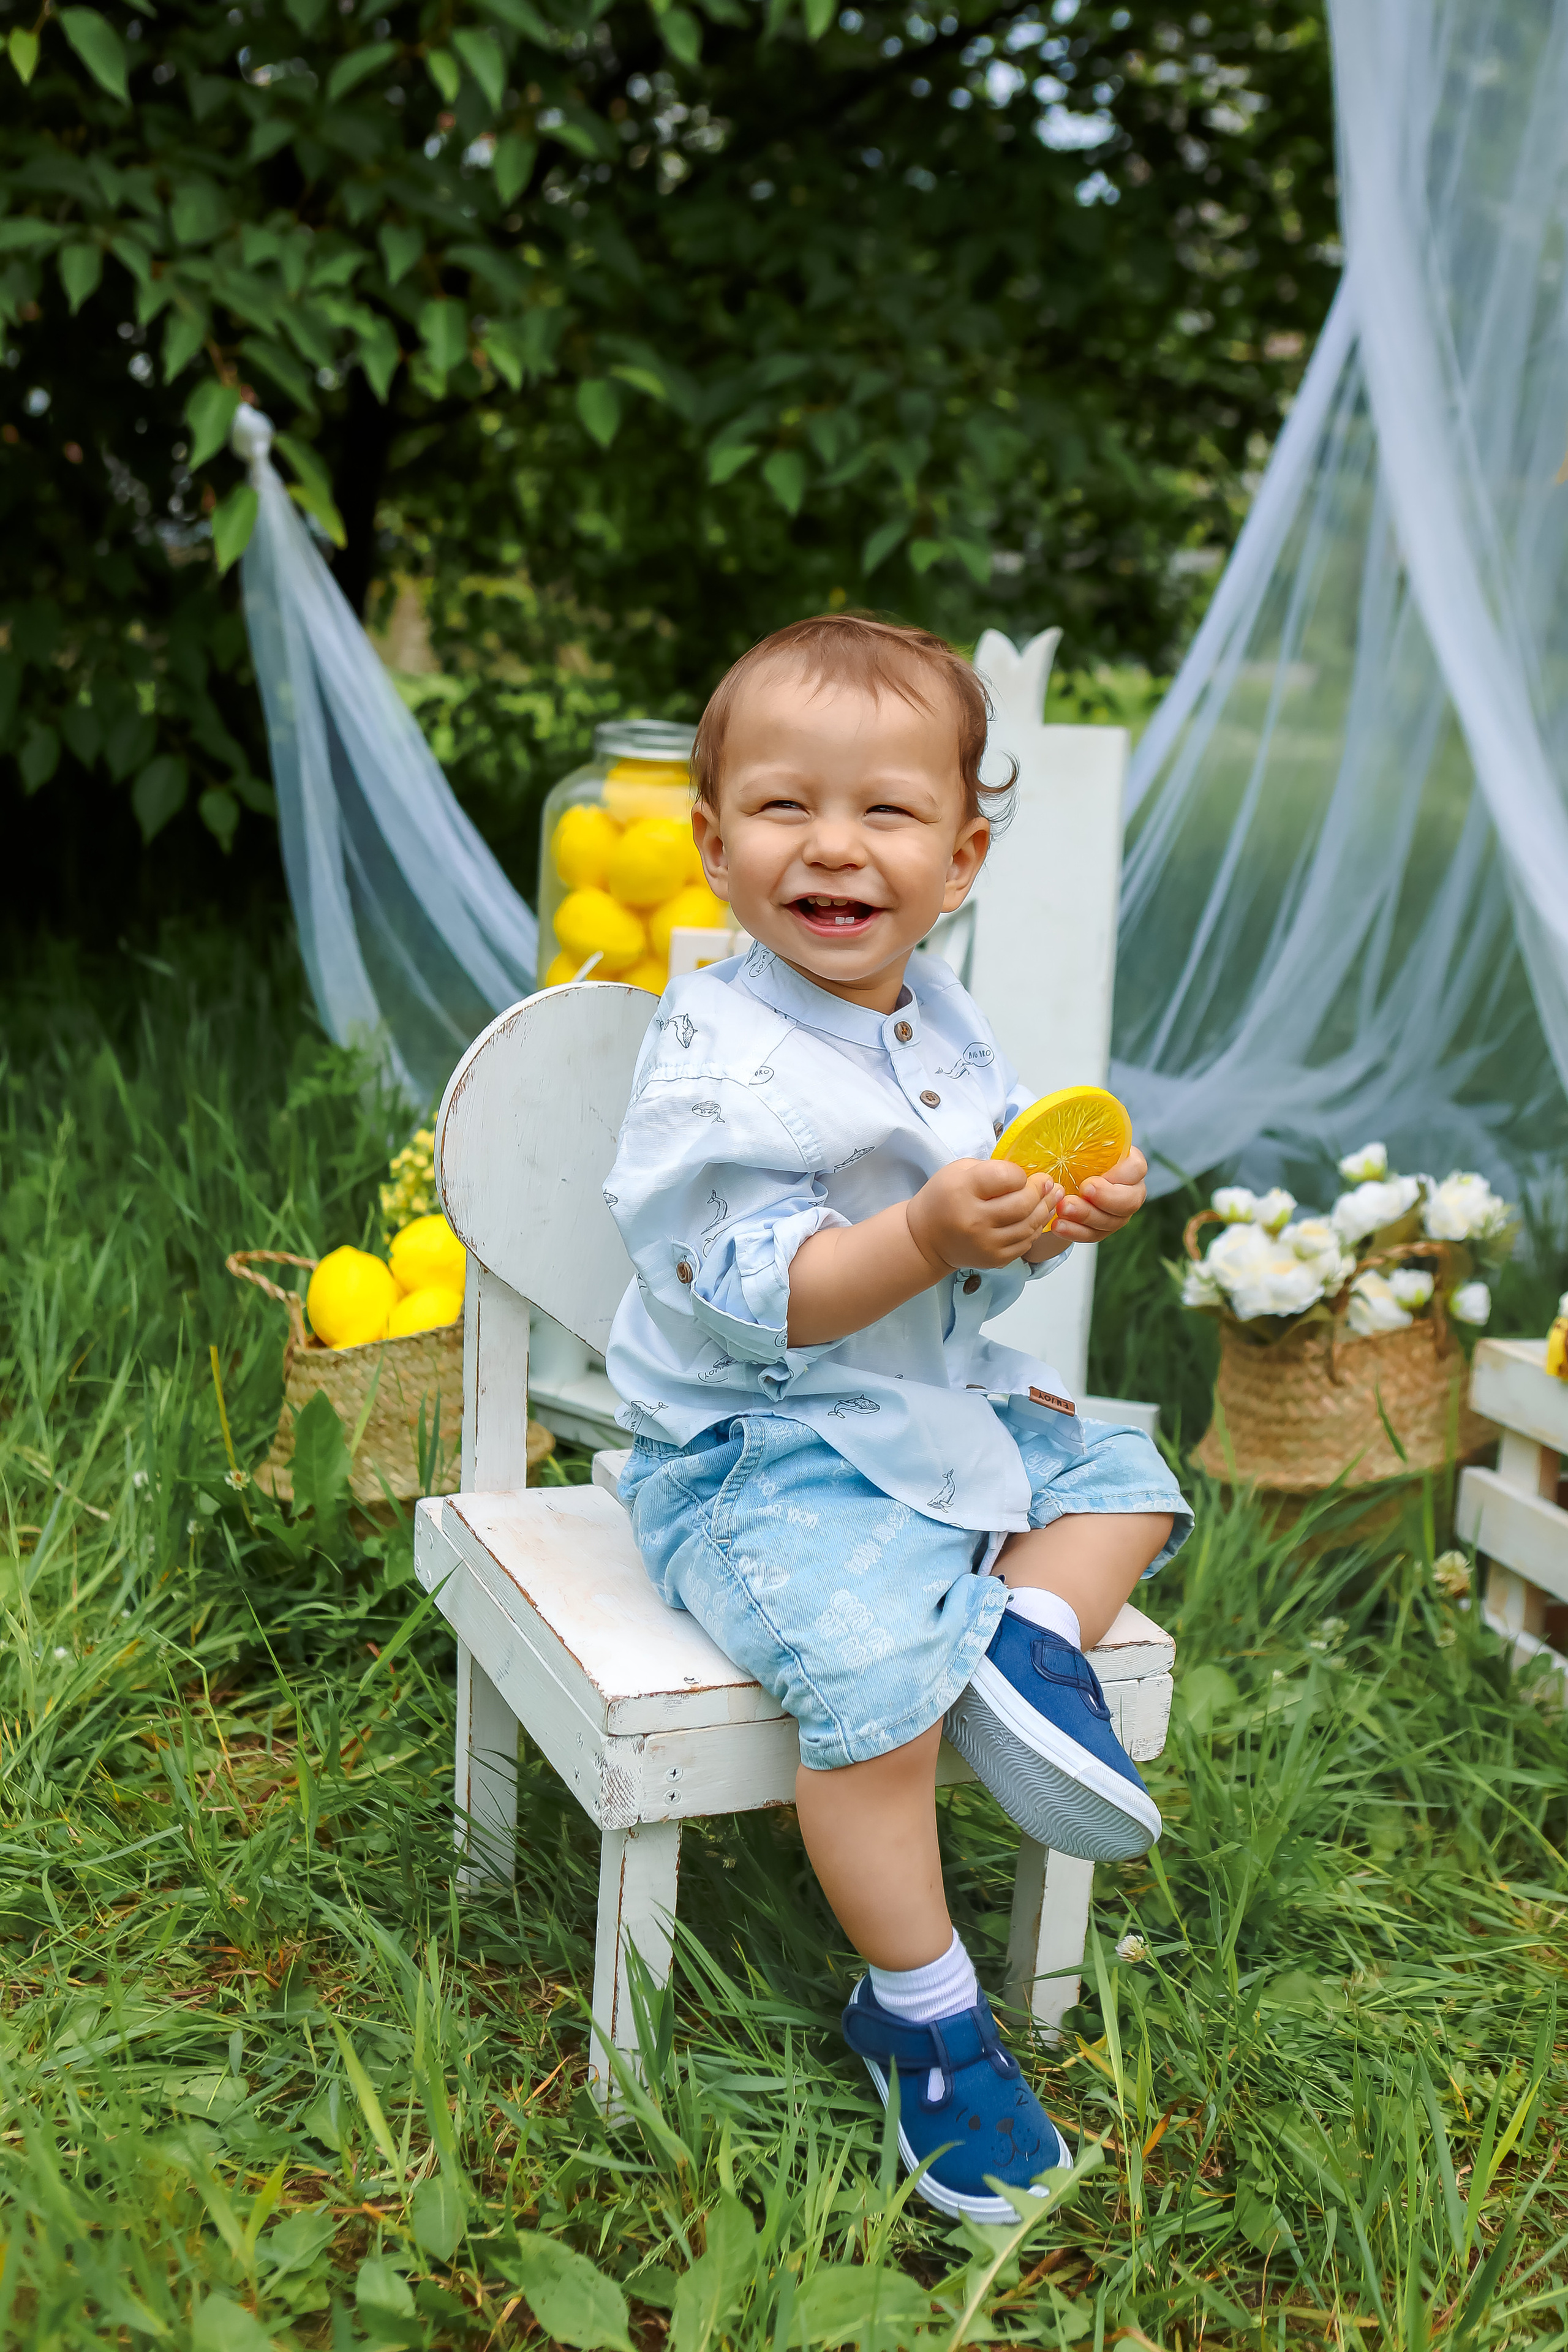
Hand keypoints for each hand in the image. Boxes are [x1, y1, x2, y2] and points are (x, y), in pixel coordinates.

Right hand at [906, 1157, 1063, 1272]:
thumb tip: (1028, 1175)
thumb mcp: (958, 1171)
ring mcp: (986, 1244)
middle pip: (1023, 1204)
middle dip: (1041, 1191)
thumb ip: (991, 1168)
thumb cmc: (944, 1197)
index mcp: (963, 1191)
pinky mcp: (994, 1260)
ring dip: (1046, 1209)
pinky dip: (1036, 1228)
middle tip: (1049, 1182)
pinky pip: (1026, 1243)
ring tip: (1054, 1196)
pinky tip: (1038, 1217)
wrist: (926, 1238)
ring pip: (1030, 1226)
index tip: (1020, 1174)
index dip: (1020, 1174)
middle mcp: (974, 1220)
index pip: (1007, 1177)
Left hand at [1033, 1146, 1148, 1251]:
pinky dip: (1076, 1232)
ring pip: (1112, 1221)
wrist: (1061, 1178)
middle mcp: (1130, 1189)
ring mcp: (1119, 1213)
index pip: (1137, 1168)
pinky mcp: (1104, 1229)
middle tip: (1081, 1192)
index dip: (1120, 1175)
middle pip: (1130, 1200)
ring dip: (1086, 1216)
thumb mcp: (1076, 1142)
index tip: (1091, 1179)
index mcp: (1129, 1164)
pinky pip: (1094, 1235)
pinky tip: (1059, 1225)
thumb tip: (1062, 1119)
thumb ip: (1079, 1136)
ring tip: (1062, 1208)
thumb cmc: (1072, 1155)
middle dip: (1105, 1199)